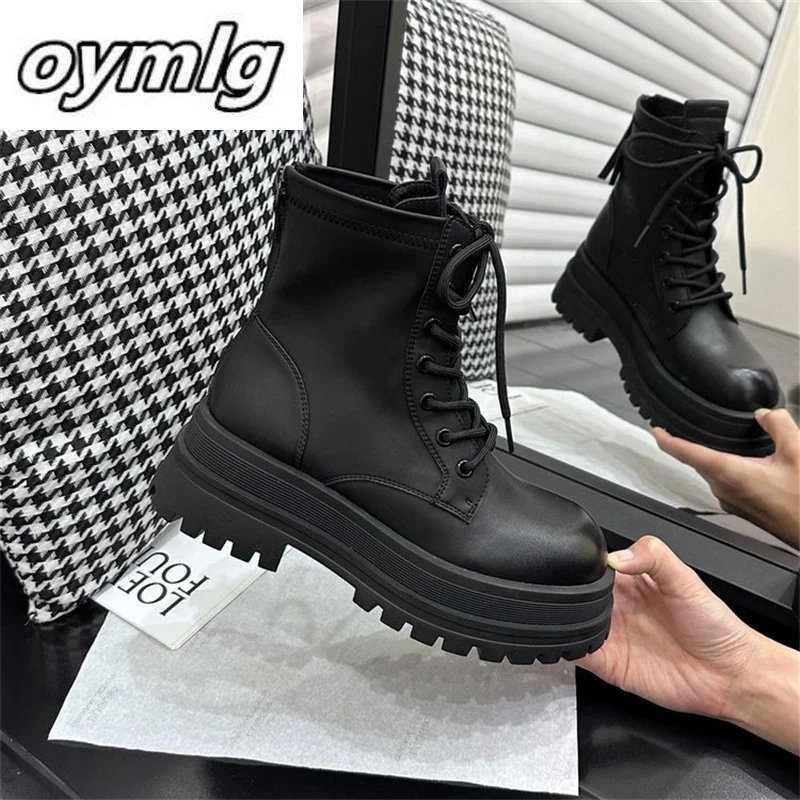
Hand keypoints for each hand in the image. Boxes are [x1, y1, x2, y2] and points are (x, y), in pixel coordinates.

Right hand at [579, 536, 798, 752]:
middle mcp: (617, 607)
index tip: (575, 561)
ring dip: (566, 617)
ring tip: (571, 612)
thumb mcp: (686, 579)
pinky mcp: (609, 664)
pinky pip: (580, 653)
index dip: (582, 563)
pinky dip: (570, 646)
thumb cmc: (714, 626)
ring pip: (573, 621)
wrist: (730, 674)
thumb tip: (617, 556)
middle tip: (571, 589)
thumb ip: (653, 556)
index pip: (595, 567)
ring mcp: (611, 636)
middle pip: (579, 594)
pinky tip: (575, 637)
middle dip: (570, 591)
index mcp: (630, 581)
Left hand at [654, 408, 799, 546]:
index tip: (656, 431)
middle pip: (698, 461)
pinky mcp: (742, 509)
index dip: (667, 440)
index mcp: (731, 474)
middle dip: (692, 444)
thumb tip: (764, 414)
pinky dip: (727, 468)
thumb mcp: (798, 452)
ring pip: (712, 472)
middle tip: (686, 427)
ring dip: (712, 456)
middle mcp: (725, 490)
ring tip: (718, 440)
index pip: (687, 454)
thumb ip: (778, 425)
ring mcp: (732, 502)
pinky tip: (744, 462)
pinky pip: (726, 482)